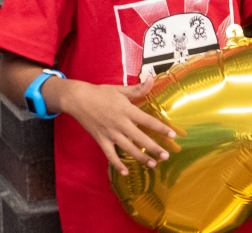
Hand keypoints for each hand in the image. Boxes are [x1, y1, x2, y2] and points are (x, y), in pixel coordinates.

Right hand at [55, 76, 178, 175]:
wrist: (79, 100)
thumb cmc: (101, 93)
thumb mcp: (121, 90)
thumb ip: (138, 88)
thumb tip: (151, 78)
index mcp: (127, 111)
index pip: (148, 121)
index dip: (161, 128)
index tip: (172, 135)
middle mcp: (120, 124)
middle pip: (140, 138)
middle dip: (154, 148)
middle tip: (166, 156)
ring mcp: (110, 134)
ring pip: (128, 148)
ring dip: (140, 157)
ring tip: (152, 164)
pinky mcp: (101, 140)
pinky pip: (110, 155)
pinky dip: (117, 164)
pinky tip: (126, 172)